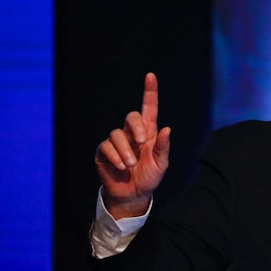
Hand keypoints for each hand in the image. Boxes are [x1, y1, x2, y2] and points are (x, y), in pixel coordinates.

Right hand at [95, 72, 170, 218]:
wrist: (134, 194)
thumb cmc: (149, 176)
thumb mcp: (161, 164)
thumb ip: (163, 147)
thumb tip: (167, 129)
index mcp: (149, 132)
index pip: (149, 108)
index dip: (150, 92)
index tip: (151, 76)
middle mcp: (132, 133)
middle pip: (131, 116)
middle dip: (136, 127)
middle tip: (142, 142)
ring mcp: (117, 142)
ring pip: (116, 134)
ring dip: (125, 150)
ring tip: (131, 164)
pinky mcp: (104, 152)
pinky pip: (106, 147)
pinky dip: (115, 157)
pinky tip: (122, 167)